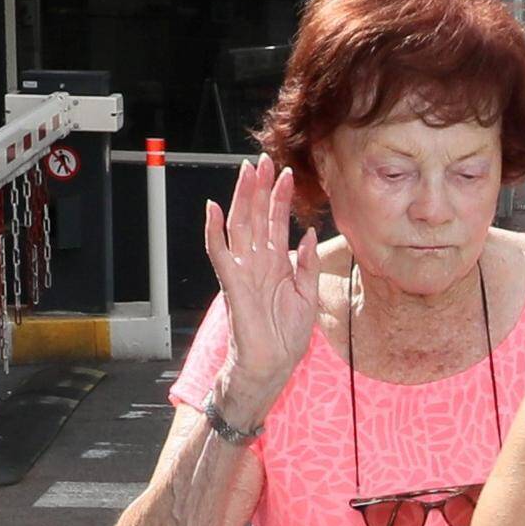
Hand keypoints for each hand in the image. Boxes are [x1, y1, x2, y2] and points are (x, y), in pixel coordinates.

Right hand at [195, 159, 324, 414]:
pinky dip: (214, 231)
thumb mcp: (308, 295)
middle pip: (256, 217)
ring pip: (240, 226)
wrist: (272, 366)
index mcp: (276, 264)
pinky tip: (213, 208)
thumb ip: (309, 264)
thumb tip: (311, 233)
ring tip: (247, 173)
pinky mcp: (232, 283)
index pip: (275, 223)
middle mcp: (257, 262)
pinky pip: (219, 252)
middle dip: (260, 188)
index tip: (286, 173)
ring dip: (243, 199)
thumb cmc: (286, 337)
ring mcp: (243, 271)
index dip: (280, 198)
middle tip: (263, 160)